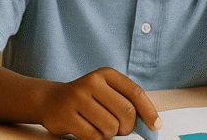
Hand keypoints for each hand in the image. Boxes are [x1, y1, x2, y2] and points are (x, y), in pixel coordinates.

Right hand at [39, 67, 159, 139]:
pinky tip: (89, 131)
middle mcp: (90, 82)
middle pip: (126, 112)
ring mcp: (76, 98)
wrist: (51, 101)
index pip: (135, 93)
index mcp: (105, 74)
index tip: (155, 126)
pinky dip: (97, 139)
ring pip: (110, 127)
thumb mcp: (106, 93)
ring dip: (110, 134)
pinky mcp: (66, 115)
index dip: (149, 112)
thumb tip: (152, 125)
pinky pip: (94, 136)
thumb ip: (127, 103)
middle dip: (127, 128)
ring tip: (100, 128)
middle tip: (120, 130)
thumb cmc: (87, 100)